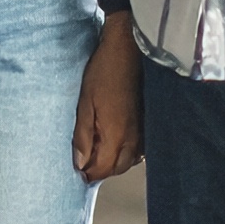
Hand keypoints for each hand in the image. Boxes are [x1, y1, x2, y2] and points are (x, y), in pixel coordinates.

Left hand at [73, 10, 145, 181]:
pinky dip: (125, 152)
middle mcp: (134, 139)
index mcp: (117, 136)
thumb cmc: (104, 72)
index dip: (88, 173)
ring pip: (129, 160)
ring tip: (96, 152)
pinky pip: (138, 149)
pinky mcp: (148, 123)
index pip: (103, 169)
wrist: (128, 50)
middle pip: (117, 168)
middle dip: (100, 170)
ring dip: (113, 162)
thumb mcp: (85, 103)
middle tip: (84, 163)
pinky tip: (114, 142)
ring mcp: (143, 132)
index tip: (76, 172)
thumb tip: (79, 162)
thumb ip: (82, 135)